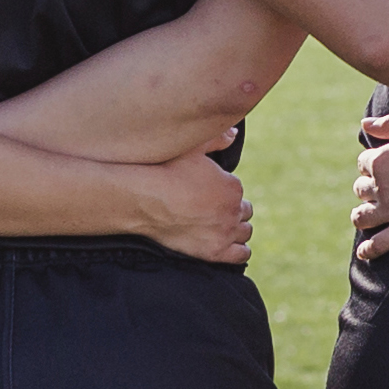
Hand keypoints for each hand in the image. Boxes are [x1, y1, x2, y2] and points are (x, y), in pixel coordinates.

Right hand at [133, 143, 254, 265]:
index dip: (225, 191)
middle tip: (214, 209)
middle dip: (232, 209)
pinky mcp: (215, 252)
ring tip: (220, 226)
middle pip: (244, 211)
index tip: (211, 192)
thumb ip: (217, 139)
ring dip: (237, 228)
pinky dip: (239, 250)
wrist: (143, 200)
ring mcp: (225, 233)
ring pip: (245, 232)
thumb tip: (234, 134)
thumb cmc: (166, 170)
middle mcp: (233, 210)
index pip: (237, 191)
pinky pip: (241, 255)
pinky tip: (230, 245)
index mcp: (232, 186)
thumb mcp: (192, 147)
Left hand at [351, 111, 388, 259]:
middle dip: (368, 189)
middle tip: (380, 190)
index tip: (383, 166)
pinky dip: (369, 250)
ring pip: (363, 217)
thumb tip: (364, 125)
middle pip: (361, 190)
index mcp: (380, 160)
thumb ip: (388, 124)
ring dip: (362, 216)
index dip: (373, 164)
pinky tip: (364, 253)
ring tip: (365, 218)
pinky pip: (380, 244)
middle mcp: (380, 186)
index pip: (363, 164)